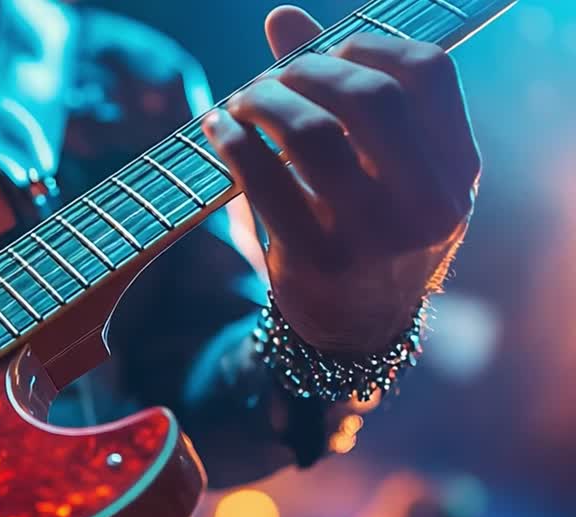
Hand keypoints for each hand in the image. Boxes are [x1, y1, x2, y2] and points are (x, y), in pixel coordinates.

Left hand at [201, 6, 479, 352]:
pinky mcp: (318, 261)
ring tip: (241, 102)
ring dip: (264, 102)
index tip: (330, 52)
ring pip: (313, 135)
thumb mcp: (382, 169)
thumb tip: (282, 18)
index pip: (428, 73)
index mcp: (456, 170)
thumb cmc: (367, 228)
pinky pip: (264, 182)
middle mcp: (428, 203)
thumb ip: (342, 91)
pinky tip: (219, 132)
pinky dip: (233, 143)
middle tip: (274, 79)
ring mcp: (374, 237)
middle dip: (309, 72)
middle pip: (369, 97)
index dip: (370, 45)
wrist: (355, 327)